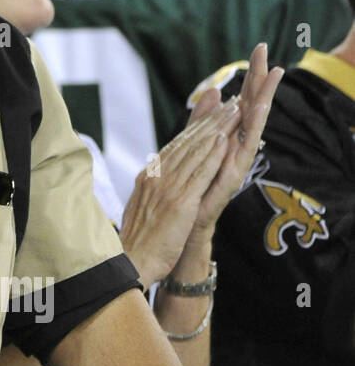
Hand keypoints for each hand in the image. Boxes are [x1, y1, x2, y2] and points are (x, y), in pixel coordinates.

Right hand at [119, 97, 237, 285]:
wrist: (131, 263)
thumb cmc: (137, 242)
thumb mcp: (141, 208)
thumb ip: (151, 190)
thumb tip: (154, 176)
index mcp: (148, 177)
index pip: (175, 146)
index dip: (195, 127)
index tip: (211, 112)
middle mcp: (156, 177)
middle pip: (187, 143)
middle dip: (210, 121)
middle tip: (230, 102)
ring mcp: (167, 188)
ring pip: (196, 152)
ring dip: (216, 129)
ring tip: (234, 112)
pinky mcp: (180, 202)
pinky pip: (200, 173)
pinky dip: (212, 154)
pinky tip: (225, 140)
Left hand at [184, 42, 281, 245]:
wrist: (186, 220)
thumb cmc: (195, 184)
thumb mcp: (197, 144)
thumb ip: (204, 118)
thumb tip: (213, 90)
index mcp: (229, 135)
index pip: (243, 98)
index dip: (250, 75)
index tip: (257, 48)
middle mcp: (238, 144)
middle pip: (252, 106)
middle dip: (260, 81)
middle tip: (268, 54)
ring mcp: (238, 159)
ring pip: (254, 124)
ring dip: (262, 101)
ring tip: (271, 78)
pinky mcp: (233, 174)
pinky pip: (243, 148)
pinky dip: (250, 130)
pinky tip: (255, 112)